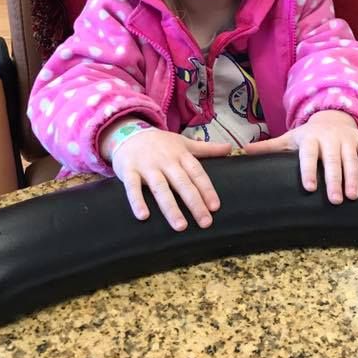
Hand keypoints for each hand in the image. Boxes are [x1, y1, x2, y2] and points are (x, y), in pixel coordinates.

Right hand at [105, 126, 231, 230]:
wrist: (127, 131)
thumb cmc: (160, 143)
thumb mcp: (183, 143)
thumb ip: (206, 148)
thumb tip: (230, 148)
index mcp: (180, 155)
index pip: (197, 173)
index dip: (207, 190)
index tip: (215, 207)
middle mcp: (165, 161)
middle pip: (182, 183)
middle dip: (194, 203)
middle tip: (205, 222)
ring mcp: (147, 166)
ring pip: (161, 188)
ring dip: (171, 208)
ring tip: (180, 226)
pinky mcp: (128, 171)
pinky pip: (132, 188)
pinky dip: (137, 201)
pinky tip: (143, 216)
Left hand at [244, 110, 357, 203]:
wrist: (332, 116)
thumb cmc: (308, 136)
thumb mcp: (289, 139)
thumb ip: (270, 147)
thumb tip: (245, 151)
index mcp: (310, 140)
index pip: (308, 156)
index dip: (308, 171)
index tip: (309, 188)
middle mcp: (329, 139)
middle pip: (332, 161)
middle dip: (334, 180)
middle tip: (335, 200)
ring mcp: (347, 139)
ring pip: (351, 159)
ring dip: (353, 177)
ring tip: (352, 196)